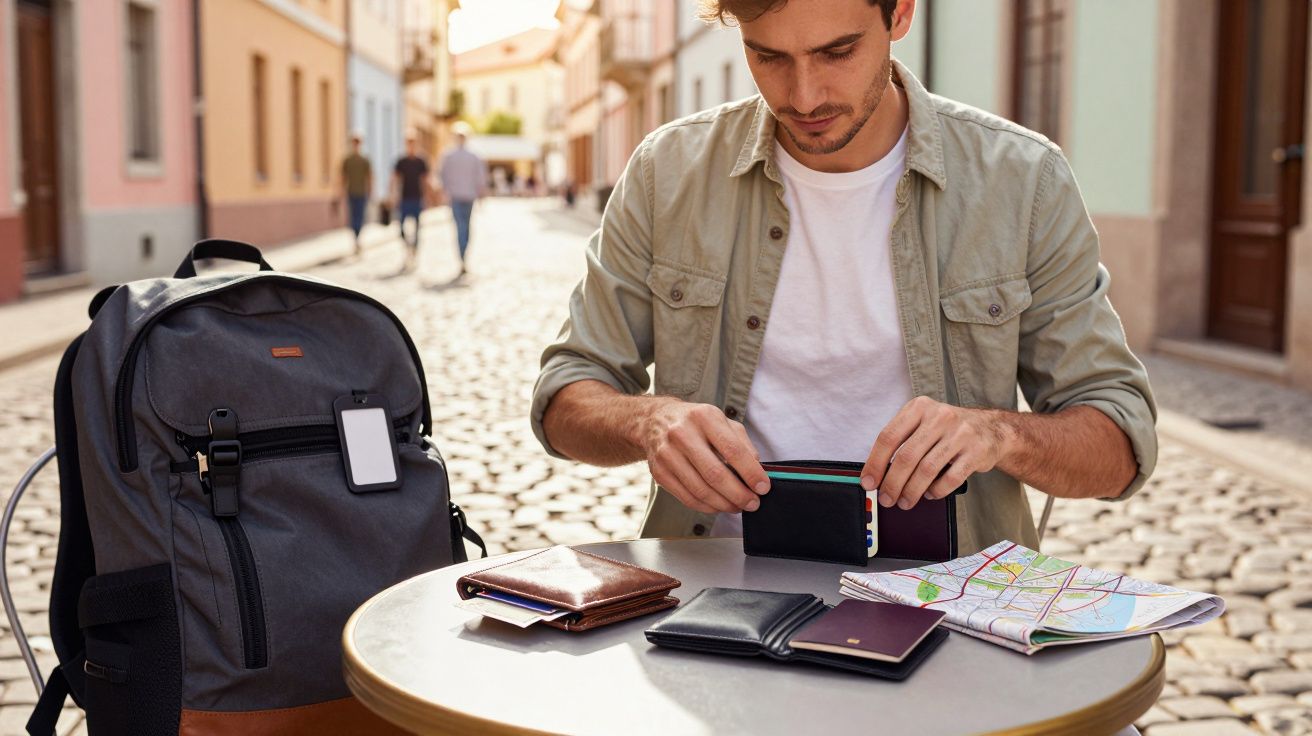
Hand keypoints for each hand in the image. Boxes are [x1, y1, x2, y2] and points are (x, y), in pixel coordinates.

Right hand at [639, 399, 769, 514]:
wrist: (654, 420)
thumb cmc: (695, 422)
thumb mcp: (721, 421)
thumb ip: (741, 443)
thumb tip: (756, 471)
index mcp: (704, 417)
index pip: (732, 450)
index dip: (751, 473)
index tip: (764, 488)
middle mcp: (682, 433)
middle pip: (715, 474)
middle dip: (739, 494)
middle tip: (753, 504)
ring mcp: (667, 454)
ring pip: (701, 490)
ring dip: (724, 504)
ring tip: (738, 507)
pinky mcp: (659, 472)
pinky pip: (687, 498)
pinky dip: (707, 507)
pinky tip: (719, 506)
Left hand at [860, 397, 1010, 509]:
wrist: (991, 428)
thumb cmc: (947, 430)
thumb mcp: (923, 423)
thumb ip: (901, 441)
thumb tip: (876, 475)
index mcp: (919, 408)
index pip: (889, 437)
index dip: (875, 463)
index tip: (868, 482)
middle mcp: (940, 417)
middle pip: (906, 457)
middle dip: (892, 483)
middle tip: (886, 499)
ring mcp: (960, 434)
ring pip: (927, 470)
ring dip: (912, 491)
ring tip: (905, 502)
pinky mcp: (976, 452)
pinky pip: (950, 478)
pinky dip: (936, 491)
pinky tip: (930, 494)